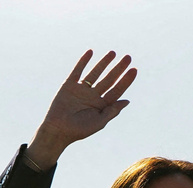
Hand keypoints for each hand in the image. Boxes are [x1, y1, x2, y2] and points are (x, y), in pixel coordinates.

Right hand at [26, 50, 137, 168]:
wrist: (58, 129)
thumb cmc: (79, 130)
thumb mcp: (99, 122)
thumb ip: (112, 111)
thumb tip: (127, 101)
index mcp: (102, 105)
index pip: (117, 90)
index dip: (126, 80)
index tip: (134, 70)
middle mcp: (93, 96)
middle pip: (109, 79)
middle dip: (119, 68)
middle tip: (128, 57)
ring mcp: (82, 89)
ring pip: (95, 73)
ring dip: (104, 62)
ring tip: (113, 53)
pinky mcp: (69, 85)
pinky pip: (78, 70)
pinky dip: (83, 61)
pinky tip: (91, 52)